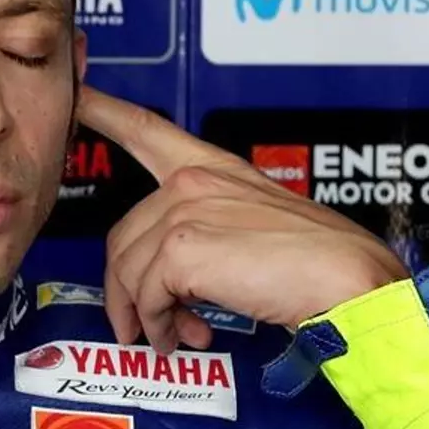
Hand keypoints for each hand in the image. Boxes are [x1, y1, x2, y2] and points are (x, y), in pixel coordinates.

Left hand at [78, 85, 408, 353]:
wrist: (351, 281)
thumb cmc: (318, 262)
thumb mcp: (255, 229)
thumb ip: (206, 236)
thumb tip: (171, 285)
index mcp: (212, 168)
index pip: (145, 128)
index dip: (104, 109)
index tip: (77, 89)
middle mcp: (192, 180)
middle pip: (124, 236)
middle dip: (130, 288)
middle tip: (154, 323)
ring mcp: (185, 209)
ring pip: (130, 271)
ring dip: (147, 314)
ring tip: (175, 336)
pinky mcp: (183, 247)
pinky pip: (146, 296)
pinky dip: (159, 326)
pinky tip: (181, 338)